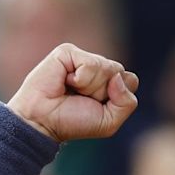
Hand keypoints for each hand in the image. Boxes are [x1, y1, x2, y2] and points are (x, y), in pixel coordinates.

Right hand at [7, 43, 138, 141]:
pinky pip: (90, 64)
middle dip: (104, 92)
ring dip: (91, 87)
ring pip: (107, 68)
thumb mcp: (109, 122)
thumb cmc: (74, 122)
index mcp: (110, 82)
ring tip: (72, 90)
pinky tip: (65, 82)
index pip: (131, 80)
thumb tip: (118, 77)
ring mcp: (83, 58)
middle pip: (121, 73)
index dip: (118, 97)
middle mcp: (98, 68)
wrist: (43, 121)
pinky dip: (81, 79)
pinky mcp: (68, 52)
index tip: (98, 106)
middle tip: (82, 99)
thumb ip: (127, 103)